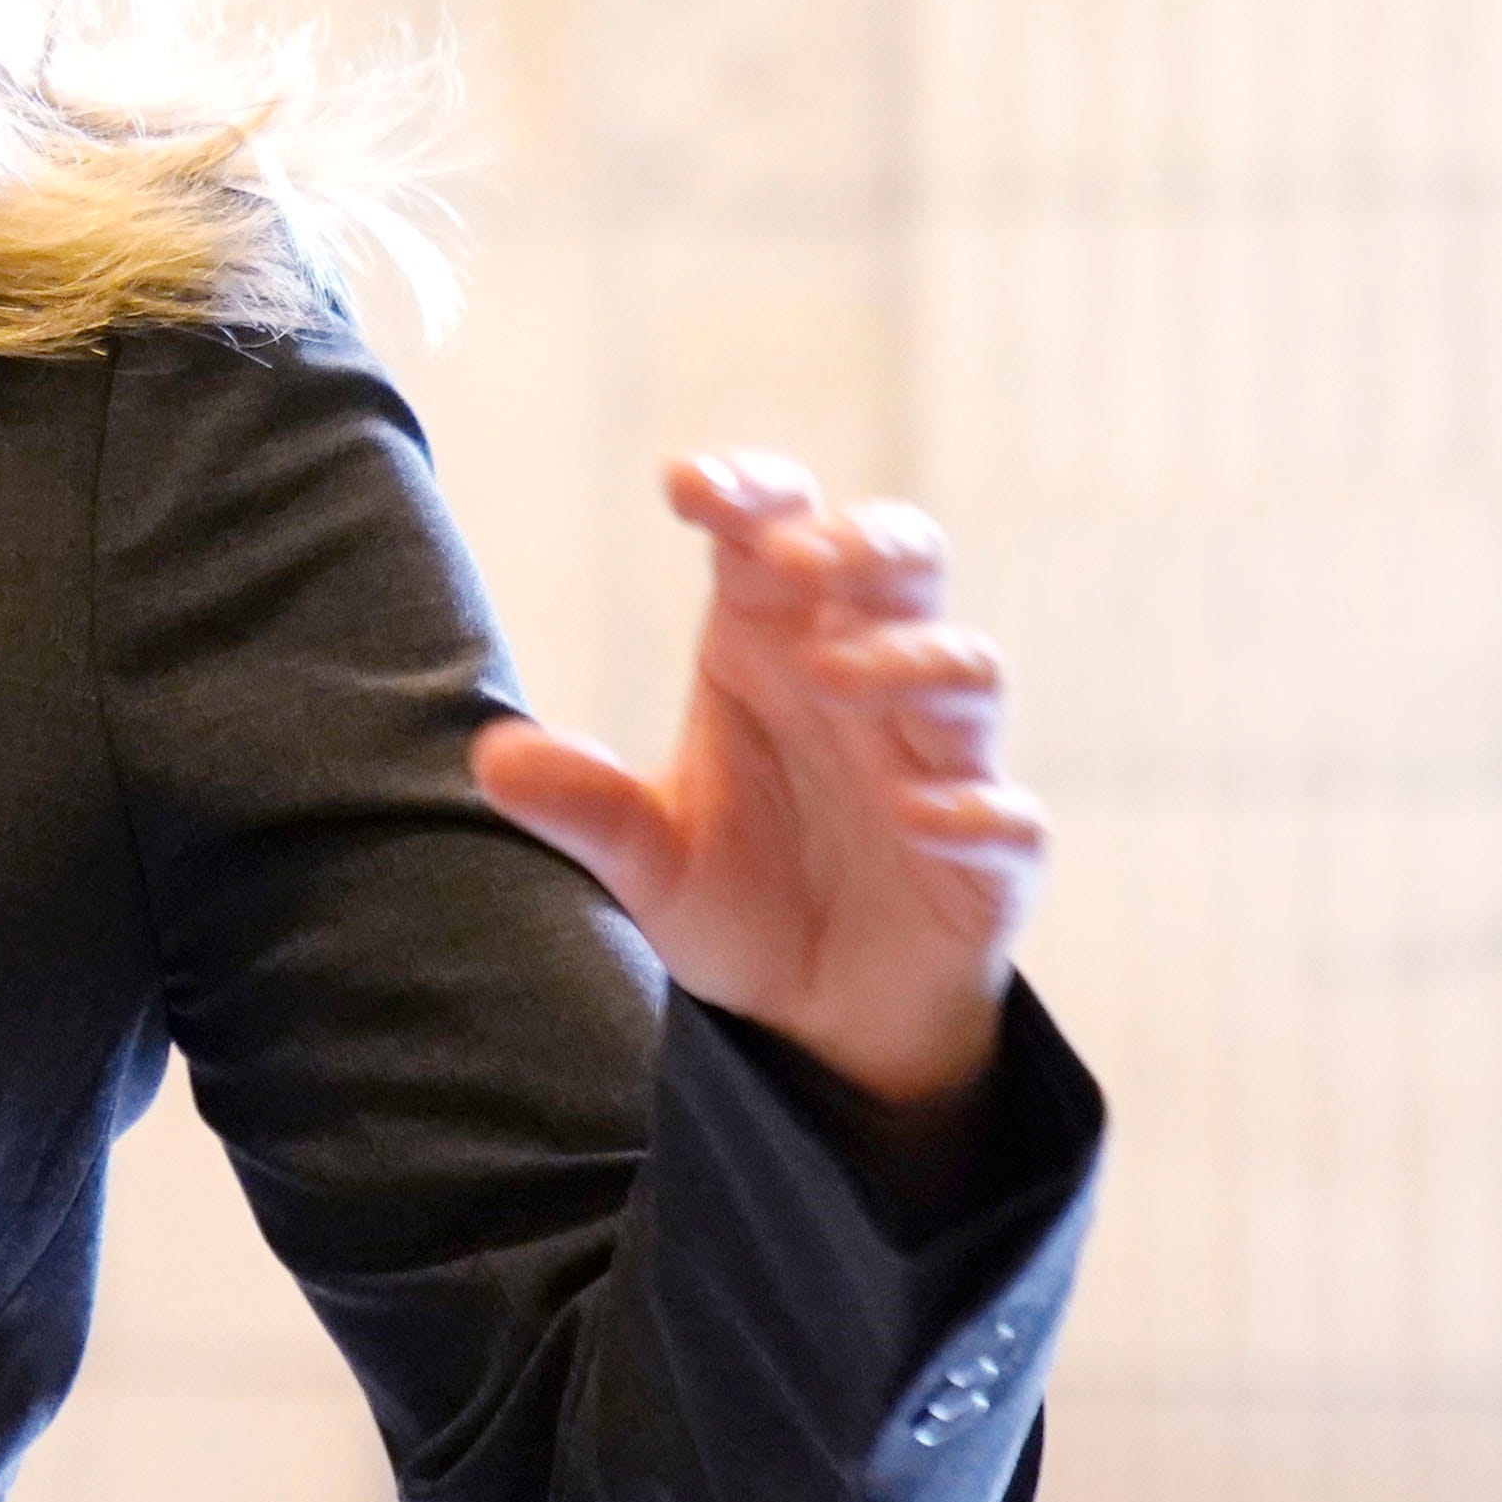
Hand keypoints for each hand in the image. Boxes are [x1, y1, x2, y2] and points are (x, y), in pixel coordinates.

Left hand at [472, 454, 1043, 1118]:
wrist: (819, 1017)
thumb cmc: (737, 896)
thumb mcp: (643, 860)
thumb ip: (584, 807)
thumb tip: (494, 758)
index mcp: (773, 645)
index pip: (777, 532)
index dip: (750, 491)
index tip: (685, 484)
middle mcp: (864, 678)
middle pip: (905, 561)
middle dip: (859, 543)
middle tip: (791, 560)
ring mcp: (940, 760)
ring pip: (967, 669)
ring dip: (907, 662)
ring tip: (832, 678)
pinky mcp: (991, 852)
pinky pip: (1008, 815)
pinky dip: (971, 809)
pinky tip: (918, 817)